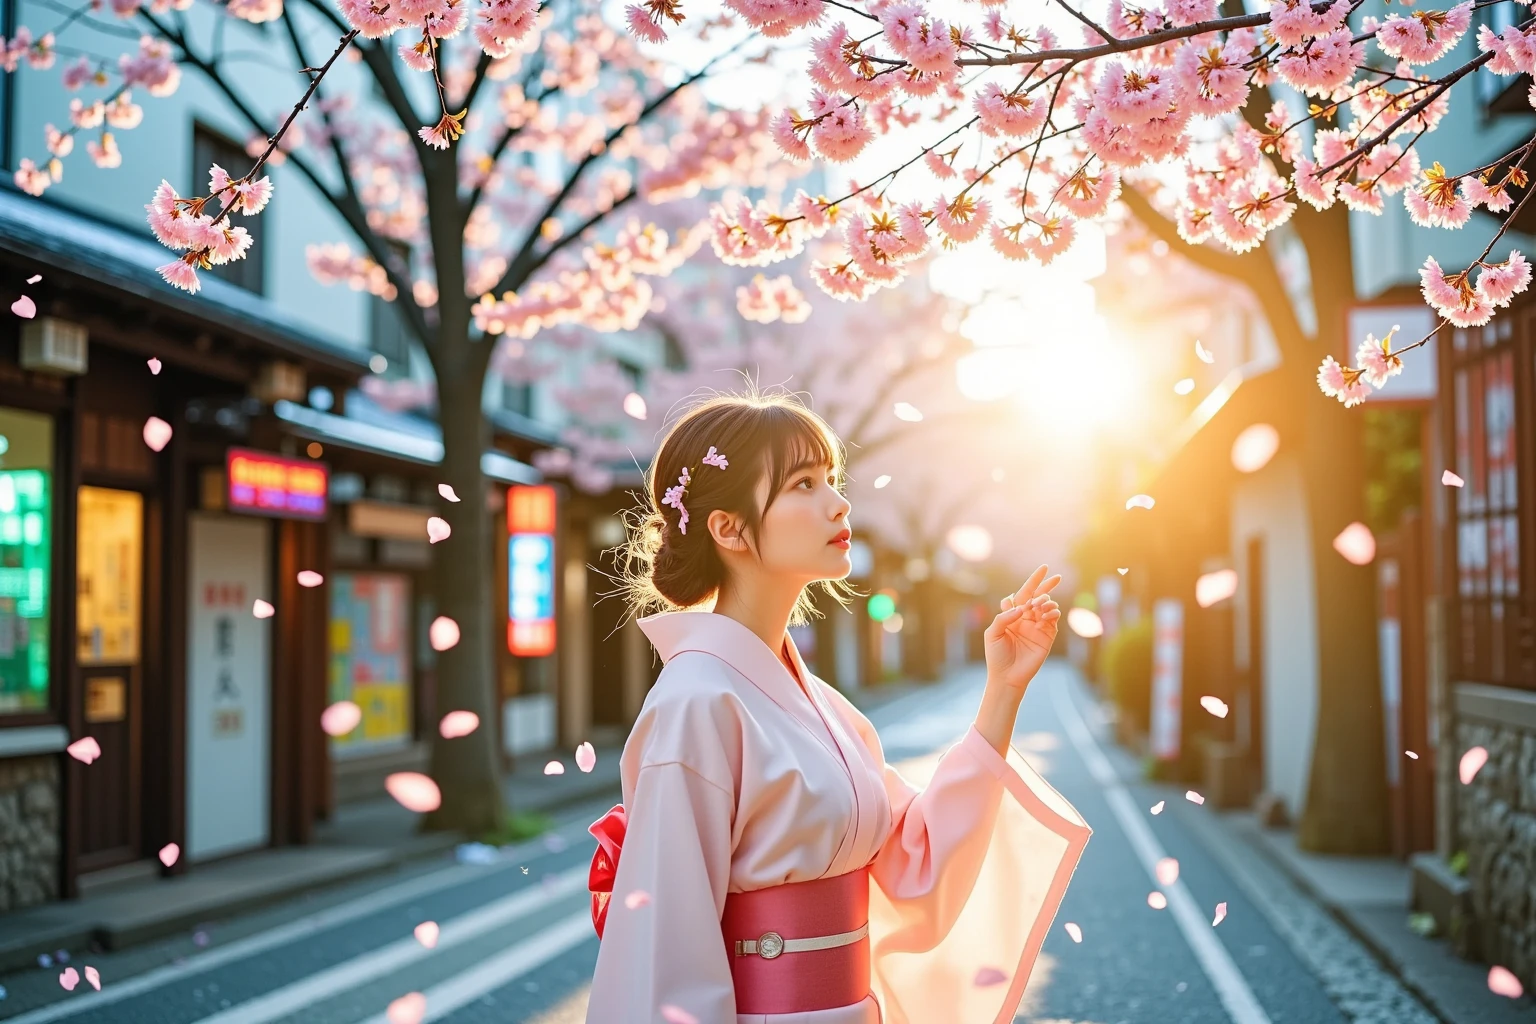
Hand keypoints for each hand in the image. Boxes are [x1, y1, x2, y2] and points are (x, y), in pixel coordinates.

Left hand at [983, 565, 1062, 695]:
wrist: (1007, 676)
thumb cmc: (996, 655)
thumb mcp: (993, 633)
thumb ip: (1004, 617)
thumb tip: (1021, 607)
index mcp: (1013, 614)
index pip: (1024, 593)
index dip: (1034, 580)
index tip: (1044, 568)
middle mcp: (1026, 618)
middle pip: (1039, 596)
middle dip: (1048, 586)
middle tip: (1057, 578)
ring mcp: (1038, 626)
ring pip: (1048, 607)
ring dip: (1045, 603)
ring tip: (1038, 607)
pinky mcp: (1047, 636)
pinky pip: (1053, 620)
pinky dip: (1051, 615)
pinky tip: (1042, 618)